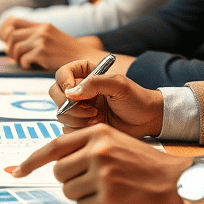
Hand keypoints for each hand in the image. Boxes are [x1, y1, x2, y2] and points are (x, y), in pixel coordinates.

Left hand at [0, 17, 106, 70]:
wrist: (86, 59)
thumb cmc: (69, 52)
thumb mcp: (53, 37)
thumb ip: (37, 36)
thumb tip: (13, 43)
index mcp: (43, 25)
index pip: (15, 21)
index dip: (5, 31)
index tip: (5, 40)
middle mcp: (41, 30)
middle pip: (12, 35)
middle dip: (10, 47)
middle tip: (13, 56)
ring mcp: (42, 41)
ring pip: (17, 48)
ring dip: (17, 57)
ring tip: (23, 62)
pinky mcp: (43, 53)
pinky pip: (24, 59)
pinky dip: (24, 64)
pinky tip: (30, 66)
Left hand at [10, 124, 190, 203]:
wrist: (176, 180)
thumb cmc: (143, 161)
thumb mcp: (113, 140)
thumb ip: (85, 145)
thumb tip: (52, 161)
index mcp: (96, 133)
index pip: (53, 147)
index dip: (32, 161)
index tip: (16, 171)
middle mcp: (97, 151)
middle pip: (59, 172)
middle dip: (69, 179)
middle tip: (89, 179)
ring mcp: (103, 174)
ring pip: (68, 190)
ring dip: (81, 193)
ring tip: (104, 188)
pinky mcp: (109, 197)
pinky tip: (112, 199)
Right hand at [49, 59, 163, 137]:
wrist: (148, 120)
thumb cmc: (137, 99)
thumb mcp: (118, 85)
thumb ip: (94, 84)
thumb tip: (70, 93)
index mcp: (85, 74)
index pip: (62, 74)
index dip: (63, 83)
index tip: (72, 93)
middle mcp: (79, 90)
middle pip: (56, 94)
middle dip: (69, 105)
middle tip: (88, 110)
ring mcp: (79, 108)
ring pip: (61, 113)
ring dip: (77, 118)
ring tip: (97, 118)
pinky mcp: (81, 124)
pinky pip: (67, 128)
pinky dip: (79, 129)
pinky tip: (96, 126)